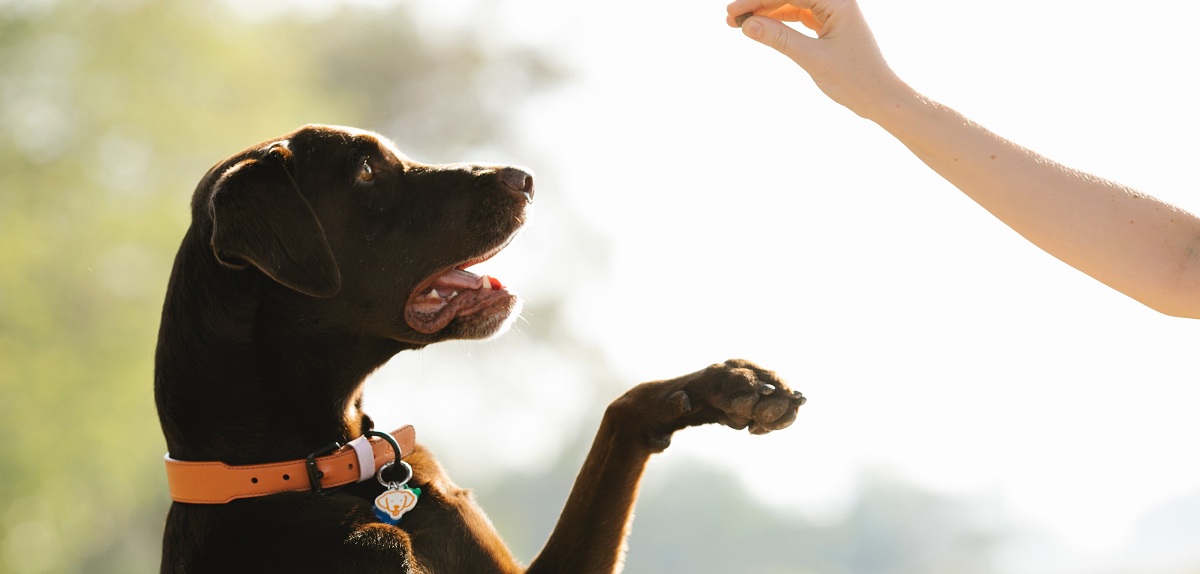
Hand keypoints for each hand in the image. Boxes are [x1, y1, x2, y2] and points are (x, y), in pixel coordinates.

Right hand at [725, 0, 905, 118]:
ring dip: (765, 12)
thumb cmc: (855, 79)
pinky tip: (760, 28)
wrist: (880, 97)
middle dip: (759, 3)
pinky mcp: (828, 24)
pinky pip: (797, 15)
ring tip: (739, 25)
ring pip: (790, 3)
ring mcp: (832, 11)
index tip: (733, 12)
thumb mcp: (813, 59)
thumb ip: (780, 39)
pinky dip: (778, 22)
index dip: (758, 0)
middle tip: (730, 17)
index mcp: (838, 1)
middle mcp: (836, 0)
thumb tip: (748, 25)